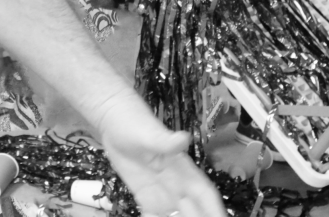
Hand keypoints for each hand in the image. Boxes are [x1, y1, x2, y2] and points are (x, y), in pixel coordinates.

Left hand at [97, 93, 226, 216]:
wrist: (113, 122)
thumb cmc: (134, 122)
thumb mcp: (150, 132)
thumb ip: (166, 141)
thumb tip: (185, 139)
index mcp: (183, 169)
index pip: (205, 194)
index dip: (215, 210)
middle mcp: (176, 184)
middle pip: (193, 210)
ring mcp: (160, 191)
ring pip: (176, 214)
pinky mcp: (144, 195)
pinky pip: (154, 214)